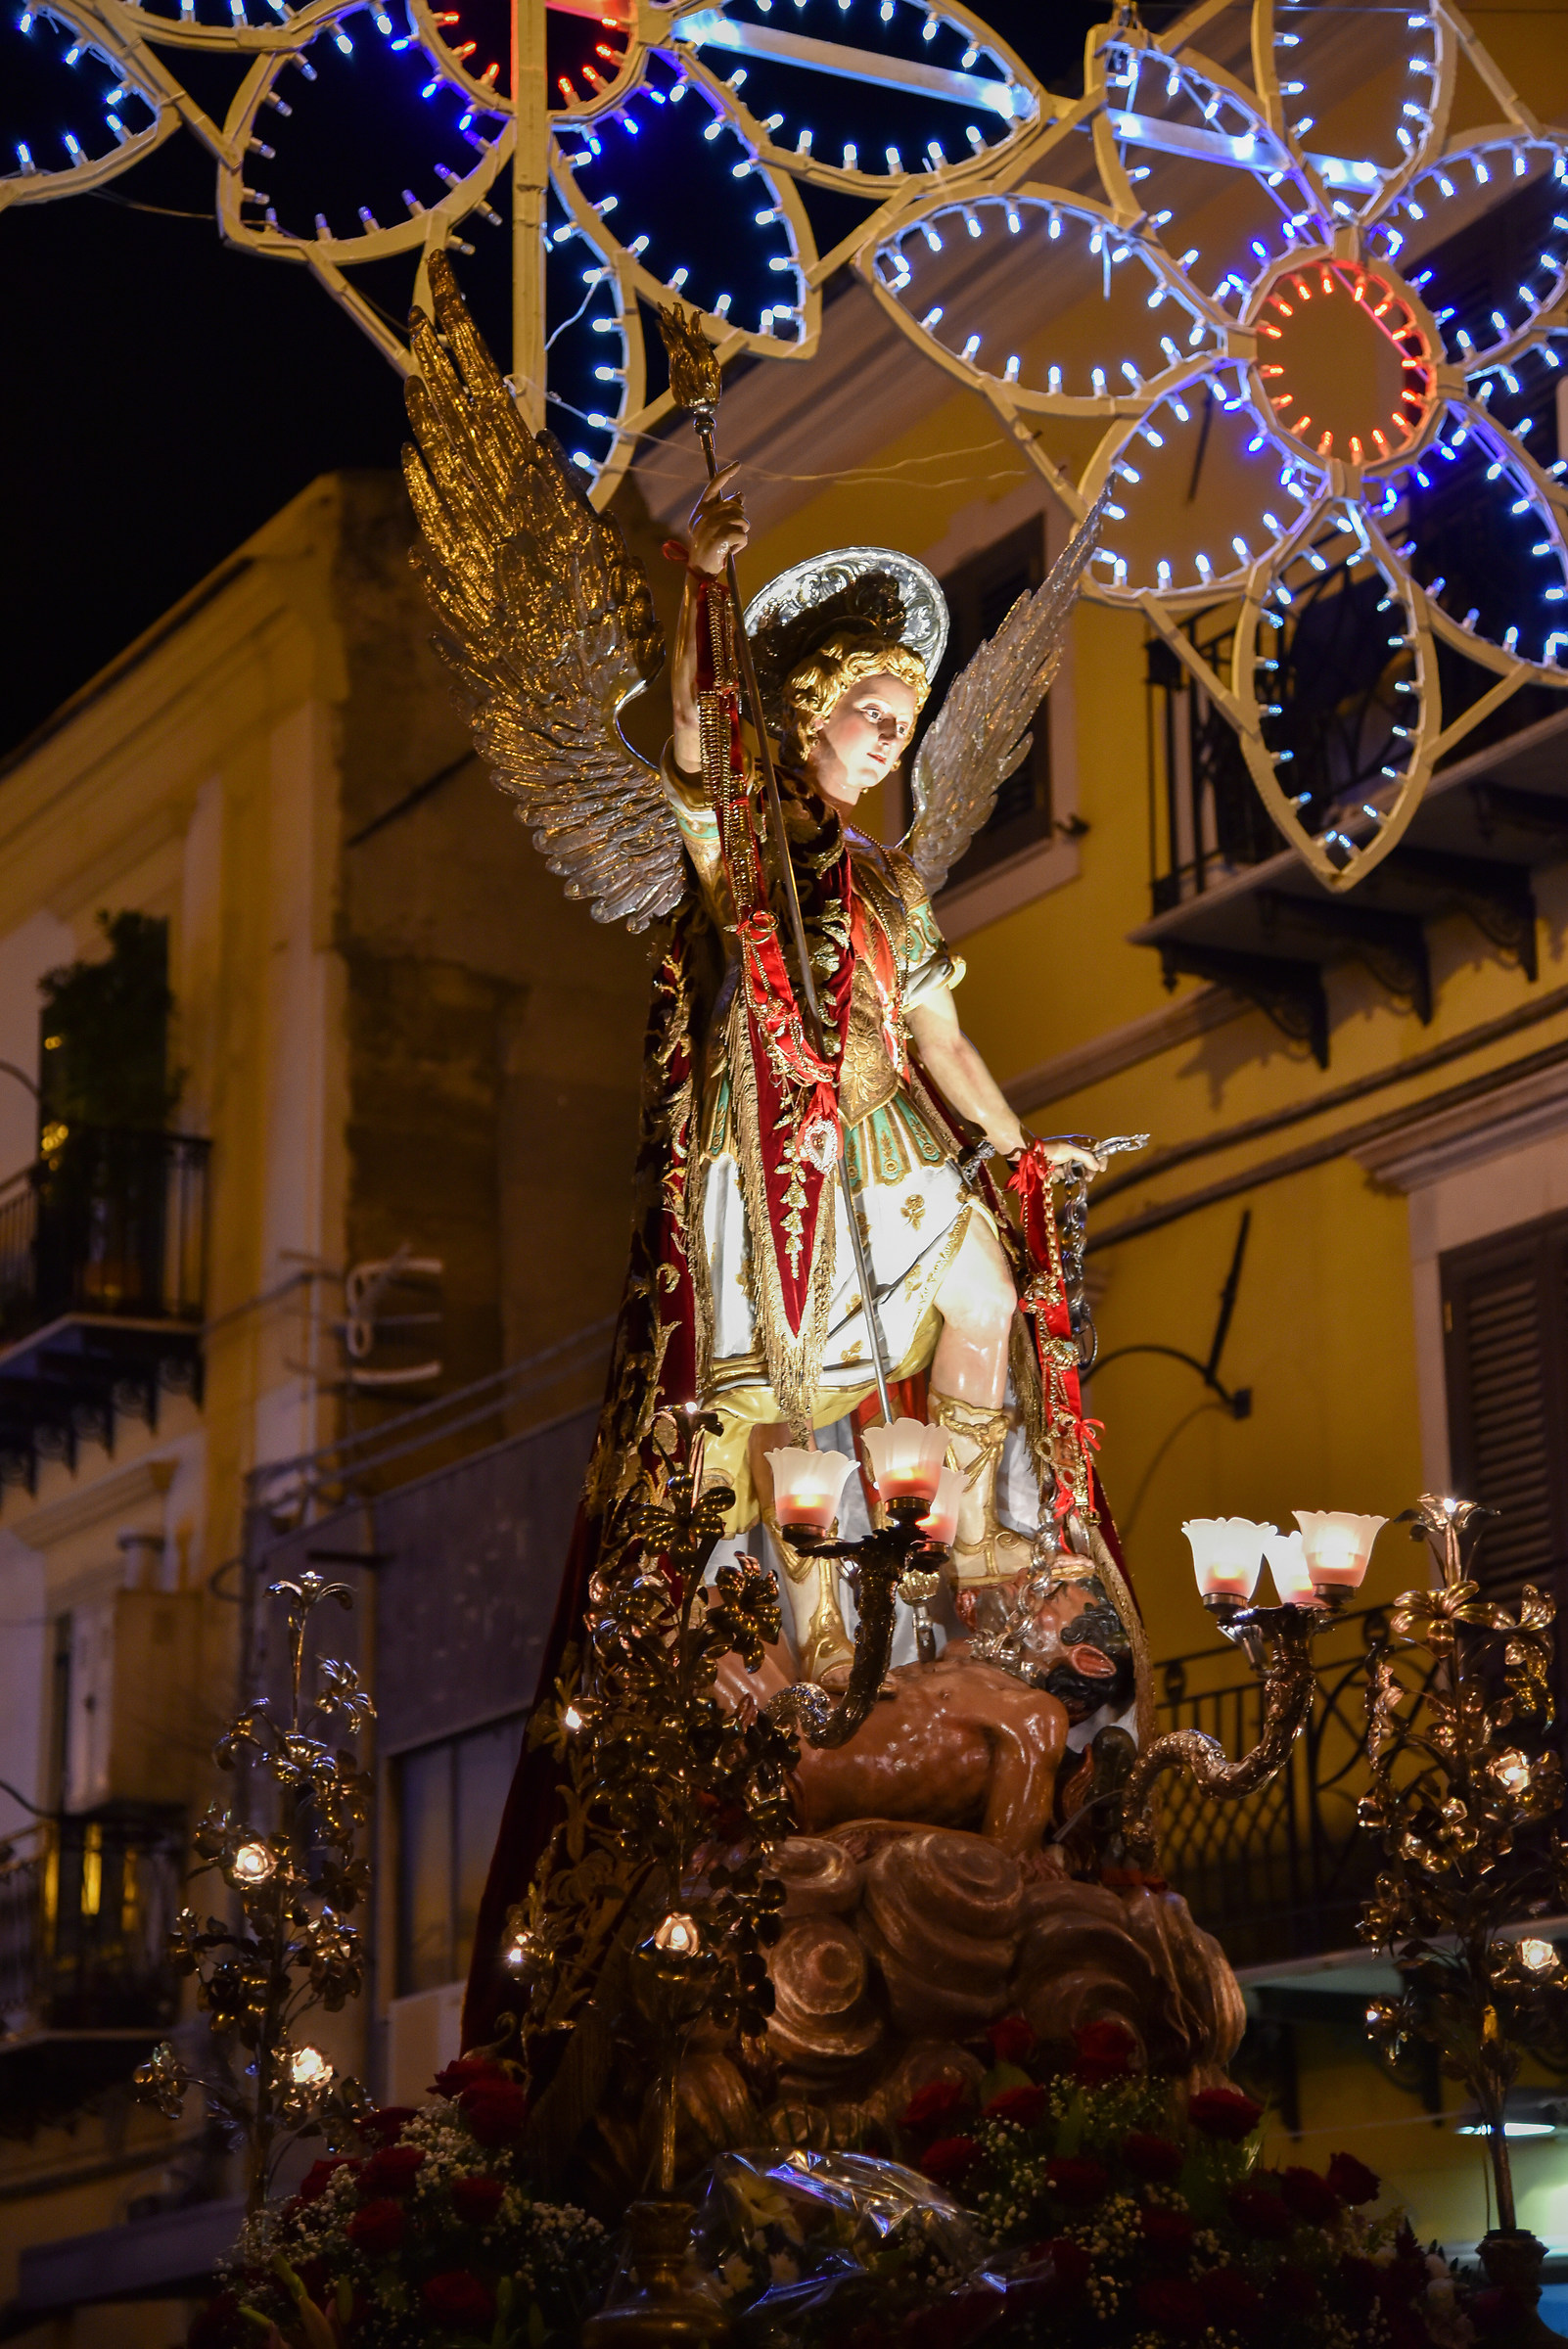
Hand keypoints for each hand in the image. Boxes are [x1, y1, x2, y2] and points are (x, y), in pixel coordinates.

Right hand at [687, 461, 748, 577]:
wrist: (700, 571)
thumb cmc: (710, 549)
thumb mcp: (715, 527)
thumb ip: (726, 510)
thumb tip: (740, 494)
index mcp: (701, 511)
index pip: (714, 487)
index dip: (726, 474)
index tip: (738, 464)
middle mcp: (705, 516)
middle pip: (736, 507)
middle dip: (740, 520)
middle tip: (732, 534)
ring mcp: (711, 526)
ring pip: (742, 520)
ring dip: (742, 533)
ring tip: (729, 544)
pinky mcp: (720, 538)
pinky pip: (743, 535)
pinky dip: (741, 544)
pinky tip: (730, 551)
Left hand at [1021, 1134, 1107, 1177]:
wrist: (1030, 1155)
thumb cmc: (1051, 1149)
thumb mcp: (1071, 1150)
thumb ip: (1087, 1157)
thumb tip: (1098, 1167)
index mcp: (1078, 1143)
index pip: (1096, 1149)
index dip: (1101, 1158)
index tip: (1101, 1169)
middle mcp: (1073, 1152)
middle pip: (1088, 1164)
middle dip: (1087, 1171)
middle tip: (1087, 1178)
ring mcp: (1065, 1161)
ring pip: (1076, 1172)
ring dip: (1070, 1173)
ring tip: (1062, 1171)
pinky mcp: (1056, 1170)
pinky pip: (1064, 1176)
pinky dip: (1060, 1176)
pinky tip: (1054, 1173)